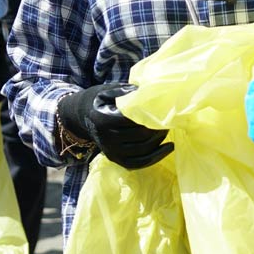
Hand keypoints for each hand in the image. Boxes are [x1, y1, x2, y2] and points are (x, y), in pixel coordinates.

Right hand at [57, 83, 173, 168]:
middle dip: (157, 129)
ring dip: (159, 142)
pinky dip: (155, 157)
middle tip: (170, 120)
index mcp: (104, 120)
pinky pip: (138, 163)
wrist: (83, 117)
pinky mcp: (115, 159)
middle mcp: (106, 139)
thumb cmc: (99, 100)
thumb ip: (126, 91)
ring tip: (168, 130)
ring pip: (141, 151)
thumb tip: (148, 92)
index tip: (164, 110)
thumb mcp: (108, 90)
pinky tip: (168, 148)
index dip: (151, 117)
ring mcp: (111, 152)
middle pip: (139, 137)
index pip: (133, 121)